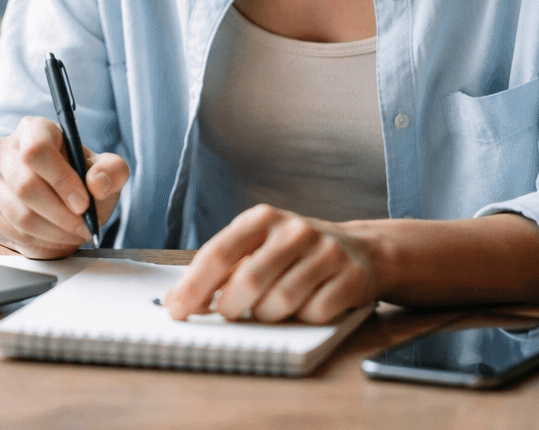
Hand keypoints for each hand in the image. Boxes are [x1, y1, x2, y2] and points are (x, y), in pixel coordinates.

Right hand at [0, 115, 128, 258]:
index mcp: (33, 129)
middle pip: (26, 186)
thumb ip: (112, 171)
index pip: (37, 150)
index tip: (83, 204)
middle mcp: (5, 149)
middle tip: (83, 226)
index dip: (61, 180)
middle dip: (61, 215)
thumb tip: (97, 184)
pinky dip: (39, 241)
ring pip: (19, 214)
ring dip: (53, 232)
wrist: (54, 200)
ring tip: (73, 233)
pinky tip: (55, 236)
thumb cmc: (80, 179)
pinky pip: (12, 232)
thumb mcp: (105, 170)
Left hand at [163, 205, 378, 323]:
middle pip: (249, 281)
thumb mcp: (256, 247)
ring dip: (268, 316)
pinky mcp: (351, 277)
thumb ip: (219, 269)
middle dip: (231, 307)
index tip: (176, 311)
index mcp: (261, 219)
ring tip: (271, 308)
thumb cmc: (292, 253)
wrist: (362, 248)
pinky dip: (303, 318)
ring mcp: (326, 252)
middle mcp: (294, 230)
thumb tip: (176, 300)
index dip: (194, 286)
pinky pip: (315, 313)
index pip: (218, 253)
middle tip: (229, 314)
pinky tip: (306, 305)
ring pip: (281, 302)